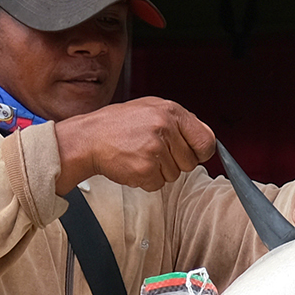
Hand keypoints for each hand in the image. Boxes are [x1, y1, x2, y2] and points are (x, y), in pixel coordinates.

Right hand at [51, 98, 215, 194]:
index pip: (206, 140)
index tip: (192, 154)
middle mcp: (165, 127)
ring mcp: (155, 149)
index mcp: (171, 111)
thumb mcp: (151, 109)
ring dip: (159, 171)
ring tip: (139, 155)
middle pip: (190, 162)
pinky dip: (146, 180)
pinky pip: (158, 185)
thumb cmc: (118, 125)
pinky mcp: (145, 169)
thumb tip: (204, 140)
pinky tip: (133, 164)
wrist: (88, 138)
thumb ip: (178, 122)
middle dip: (175, 162)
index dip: (200, 152)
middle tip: (153, 152)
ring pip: (174, 175)